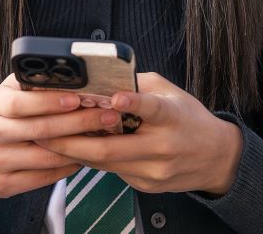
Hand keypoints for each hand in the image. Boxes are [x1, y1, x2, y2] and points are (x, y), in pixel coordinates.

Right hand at [0, 73, 123, 205]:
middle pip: (39, 130)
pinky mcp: (2, 185)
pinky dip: (66, 168)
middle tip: (107, 116)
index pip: (20, 103)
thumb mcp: (1, 97)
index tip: (79, 97)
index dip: (50, 101)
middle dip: (78, 122)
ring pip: (45, 156)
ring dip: (78, 146)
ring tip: (102, 136)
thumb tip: (64, 73)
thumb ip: (27, 86)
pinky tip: (82, 158)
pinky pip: (42, 177)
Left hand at [33, 72, 243, 195]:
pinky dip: (93, 160)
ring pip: (107, 163)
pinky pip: (113, 172)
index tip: (114, 98)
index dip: (133, 104)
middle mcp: (163, 146)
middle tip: (45, 132)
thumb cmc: (189, 119)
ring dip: (76, 152)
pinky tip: (76, 150)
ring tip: (48, 140)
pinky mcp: (147, 185)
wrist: (216, 157)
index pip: (152, 109)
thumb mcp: (170, 92)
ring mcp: (154, 170)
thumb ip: (138, 85)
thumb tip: (103, 76)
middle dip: (73, 141)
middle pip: (113, 148)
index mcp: (172, 117)